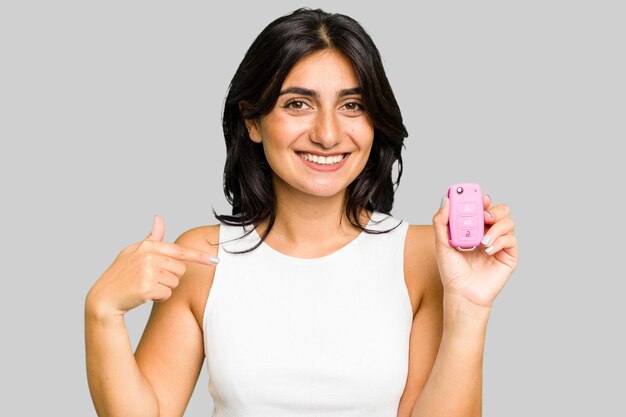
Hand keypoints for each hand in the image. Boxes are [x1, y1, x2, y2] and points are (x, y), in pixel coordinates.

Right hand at [85, 215, 217, 317]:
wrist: (104, 297)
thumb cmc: (122, 273)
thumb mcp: (134, 251)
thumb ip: (151, 237)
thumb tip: (159, 218)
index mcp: (148, 246)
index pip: (180, 251)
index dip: (200, 256)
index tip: (215, 260)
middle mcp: (149, 256)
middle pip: (180, 269)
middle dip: (170, 277)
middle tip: (151, 278)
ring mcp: (148, 272)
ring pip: (175, 283)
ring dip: (164, 288)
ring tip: (146, 285)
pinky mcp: (148, 288)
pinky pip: (167, 294)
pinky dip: (159, 298)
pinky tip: (144, 295)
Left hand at [432, 194, 518, 308]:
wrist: (462, 293)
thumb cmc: (452, 271)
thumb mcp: (441, 244)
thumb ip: (441, 222)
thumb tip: (446, 200)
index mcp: (474, 228)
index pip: (483, 207)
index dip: (483, 199)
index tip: (479, 197)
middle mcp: (489, 233)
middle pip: (500, 210)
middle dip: (494, 209)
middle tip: (484, 216)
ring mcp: (500, 244)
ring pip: (508, 222)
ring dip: (496, 227)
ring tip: (483, 240)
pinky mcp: (509, 256)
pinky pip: (511, 240)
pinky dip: (500, 242)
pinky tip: (488, 250)